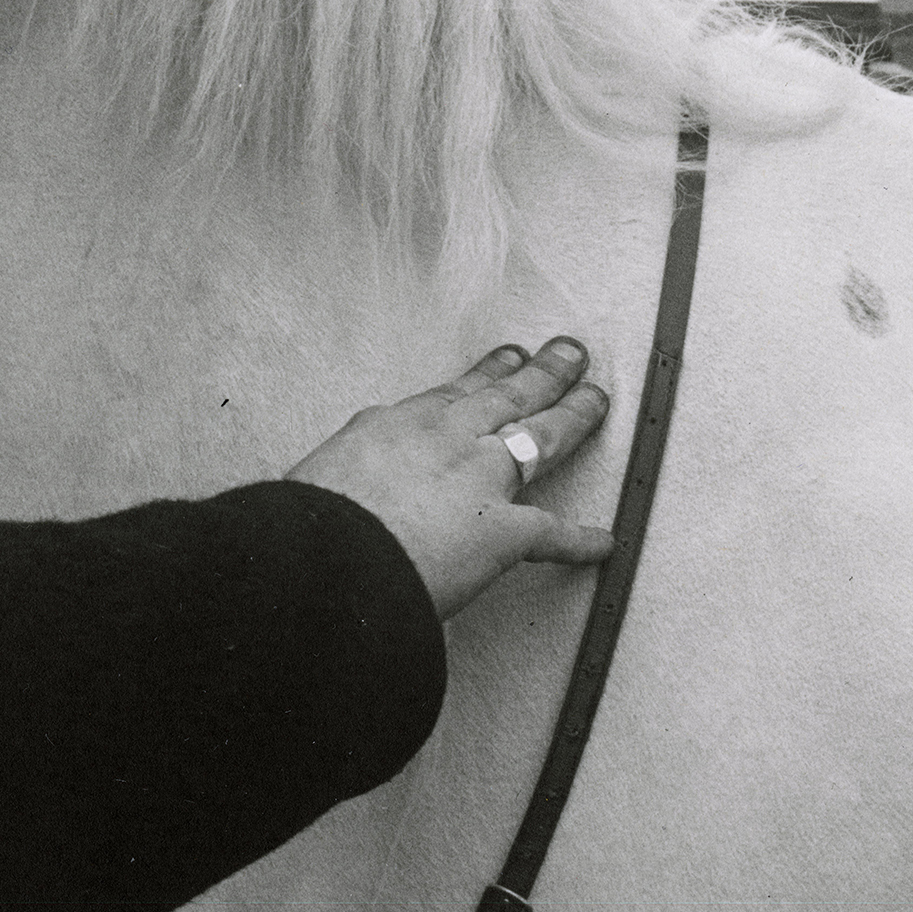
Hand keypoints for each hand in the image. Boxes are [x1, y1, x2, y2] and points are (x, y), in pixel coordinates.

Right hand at [286, 339, 613, 618]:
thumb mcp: (320, 477)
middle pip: (507, 396)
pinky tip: (603, 543)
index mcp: (395, 425)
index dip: (488, 374)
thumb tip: (345, 496)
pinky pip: (553, 535)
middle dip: (544, 373)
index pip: (453, 393)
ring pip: (542, 436)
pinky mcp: (503, 530)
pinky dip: (581, 543)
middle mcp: (446, 438)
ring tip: (595, 398)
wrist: (324, 557)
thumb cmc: (308, 526)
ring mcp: (479, 478)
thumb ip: (350, 477)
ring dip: (575, 414)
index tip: (506, 360)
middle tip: (568, 354)